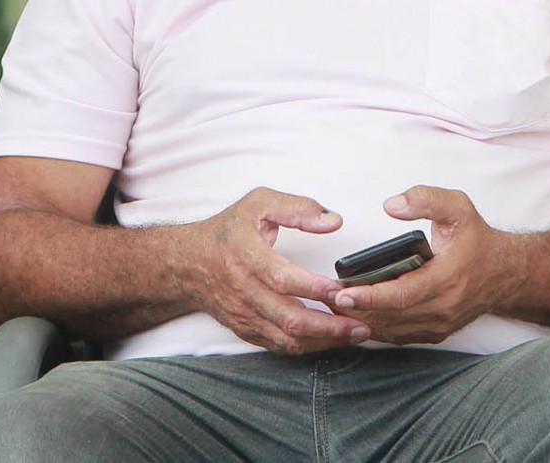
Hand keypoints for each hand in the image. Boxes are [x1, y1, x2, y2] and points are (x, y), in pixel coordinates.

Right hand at [185, 188, 369, 354]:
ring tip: (353, 335)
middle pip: (290, 318)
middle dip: (330, 326)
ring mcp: (245, 314)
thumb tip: (333, 220)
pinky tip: (329, 339)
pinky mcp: (246, 329)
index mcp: (247, 255)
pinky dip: (307, 346)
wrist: (189, 263)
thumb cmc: (227, 231)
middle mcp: (244, 290)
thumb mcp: (259, 203)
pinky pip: (280, 346)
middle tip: (360, 325)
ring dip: (324, 341)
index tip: (343, 290)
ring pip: (288, 339)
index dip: (316, 288)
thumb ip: (298, 208)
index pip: (284, 279)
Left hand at [328, 187, 519, 344]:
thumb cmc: (477, 239)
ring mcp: (440, 324)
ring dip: (362, 321)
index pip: (401, 294)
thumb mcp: (457, 207)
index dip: (369, 296)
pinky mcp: (437, 332)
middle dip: (355, 310)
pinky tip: (356, 317)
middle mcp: (443, 307)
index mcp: (446, 278)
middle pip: (391, 316)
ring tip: (331, 308)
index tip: (342, 293)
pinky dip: (377, 329)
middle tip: (323, 299)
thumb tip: (391, 205)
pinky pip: (401, 336)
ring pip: (393, 330)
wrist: (505, 272)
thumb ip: (425, 199)